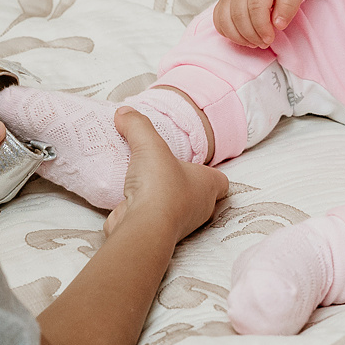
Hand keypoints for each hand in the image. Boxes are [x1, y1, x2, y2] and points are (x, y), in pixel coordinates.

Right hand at [103, 108, 227, 244]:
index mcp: (209, 186)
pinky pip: (153, 217)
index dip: (209, 172)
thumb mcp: (150, 144)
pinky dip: (144, 208)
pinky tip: (128, 196)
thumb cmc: (160, 185)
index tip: (192, 163)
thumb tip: (124, 113)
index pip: (221, 181)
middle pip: (197, 193)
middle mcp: (200, 207)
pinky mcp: (158, 232)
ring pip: (174, 206)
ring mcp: (181, 223)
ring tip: (142, 179)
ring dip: (161, 196)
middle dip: (182, 183)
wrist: (144, 226)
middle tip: (163, 168)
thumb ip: (138, 125)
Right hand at [213, 0, 308, 47]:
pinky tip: (242, 36)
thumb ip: (289, 4)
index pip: (256, 8)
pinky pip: (218, 18)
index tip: (270, 38)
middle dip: (252, 35)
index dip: (262, 28)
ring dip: (239, 36)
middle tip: (265, 42)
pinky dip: (227, 31)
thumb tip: (278, 24)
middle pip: (239, 16)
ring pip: (225, 19)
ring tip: (255, 41)